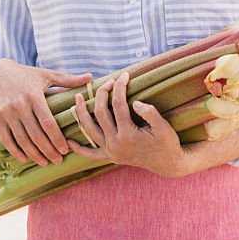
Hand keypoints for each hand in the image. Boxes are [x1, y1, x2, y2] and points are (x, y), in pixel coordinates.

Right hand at [0, 59, 91, 166]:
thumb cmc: (26, 75)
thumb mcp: (46, 75)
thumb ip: (68, 79)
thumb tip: (90, 77)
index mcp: (34, 96)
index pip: (48, 122)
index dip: (57, 138)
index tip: (65, 149)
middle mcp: (19, 105)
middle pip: (36, 135)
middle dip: (48, 150)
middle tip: (58, 161)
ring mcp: (6, 113)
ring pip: (22, 139)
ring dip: (34, 154)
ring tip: (44, 162)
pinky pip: (6, 139)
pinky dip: (15, 151)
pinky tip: (25, 158)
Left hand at [68, 72, 188, 177]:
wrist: (168, 164)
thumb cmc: (168, 143)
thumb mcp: (164, 127)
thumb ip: (150, 113)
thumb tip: (135, 102)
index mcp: (128, 135)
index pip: (119, 105)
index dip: (120, 87)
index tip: (124, 75)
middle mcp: (115, 144)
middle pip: (101, 114)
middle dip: (102, 94)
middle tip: (106, 82)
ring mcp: (111, 152)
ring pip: (89, 130)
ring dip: (81, 114)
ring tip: (77, 99)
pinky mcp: (111, 158)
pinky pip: (91, 155)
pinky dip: (79, 149)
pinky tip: (69, 142)